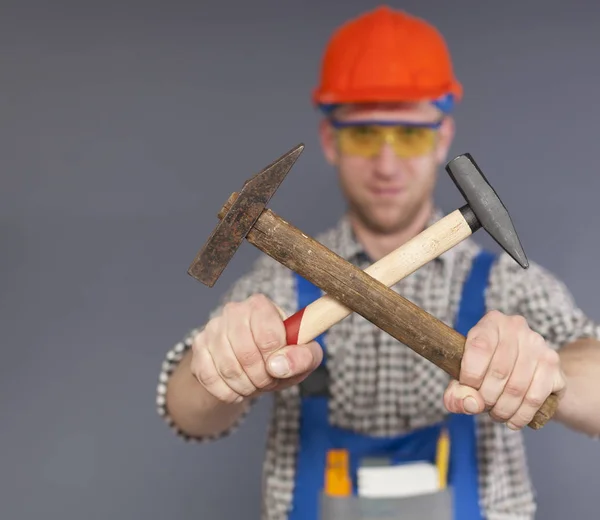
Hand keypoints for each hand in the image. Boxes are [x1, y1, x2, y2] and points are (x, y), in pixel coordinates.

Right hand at [190, 294, 322, 403]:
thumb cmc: (283, 355)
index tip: (279, 367)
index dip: (276, 360)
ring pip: (227, 368)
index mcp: (261, 305)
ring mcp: (213, 328)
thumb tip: (278, 365)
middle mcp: (234, 310)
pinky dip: (226, 392)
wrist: (253, 364)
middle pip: (246, 354)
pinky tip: (237, 388)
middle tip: (267, 382)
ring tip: (254, 384)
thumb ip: (302, 358)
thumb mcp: (306, 356)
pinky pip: (209, 377)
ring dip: (245, 387)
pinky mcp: (199, 347)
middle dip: (261, 378)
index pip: (268, 336)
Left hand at [443, 310, 566, 429]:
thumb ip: (456, 392)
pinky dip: (521, 415)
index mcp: (492, 322)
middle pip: (499, 371)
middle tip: (483, 407)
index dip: (470, 376)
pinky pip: (535, 398)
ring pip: (517, 388)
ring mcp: (539, 345)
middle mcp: (517, 327)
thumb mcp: (464, 376)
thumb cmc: (486, 370)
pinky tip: (513, 420)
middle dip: (487, 398)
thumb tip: (471, 404)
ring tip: (496, 414)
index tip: (468, 389)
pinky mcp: (553, 365)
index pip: (479, 348)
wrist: (525, 368)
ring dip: (503, 410)